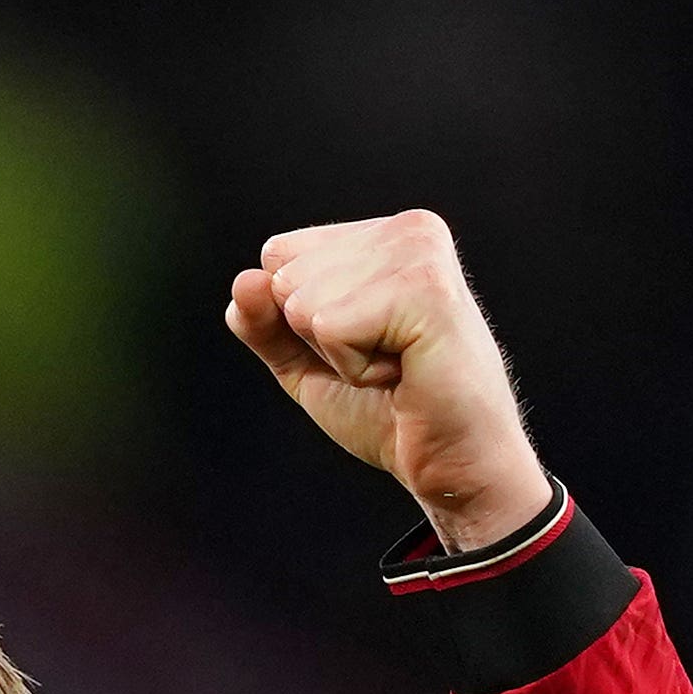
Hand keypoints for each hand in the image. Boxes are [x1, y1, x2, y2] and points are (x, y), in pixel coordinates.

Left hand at [226, 210, 553, 553]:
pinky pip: (329, 328)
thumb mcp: (306, 363)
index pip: (277, 256)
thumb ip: (265, 323)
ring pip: (302, 303)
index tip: (364, 344)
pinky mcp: (423, 288)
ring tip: (398, 365)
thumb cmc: (389, 412)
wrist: (449, 463)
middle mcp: (406, 230)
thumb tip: (243, 282)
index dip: (298, 321)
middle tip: (385, 361)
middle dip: (317, 340)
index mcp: (384, 235)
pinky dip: (354, 369)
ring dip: (338, 355)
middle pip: (284, 277)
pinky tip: (404, 372)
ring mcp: (418, 253)